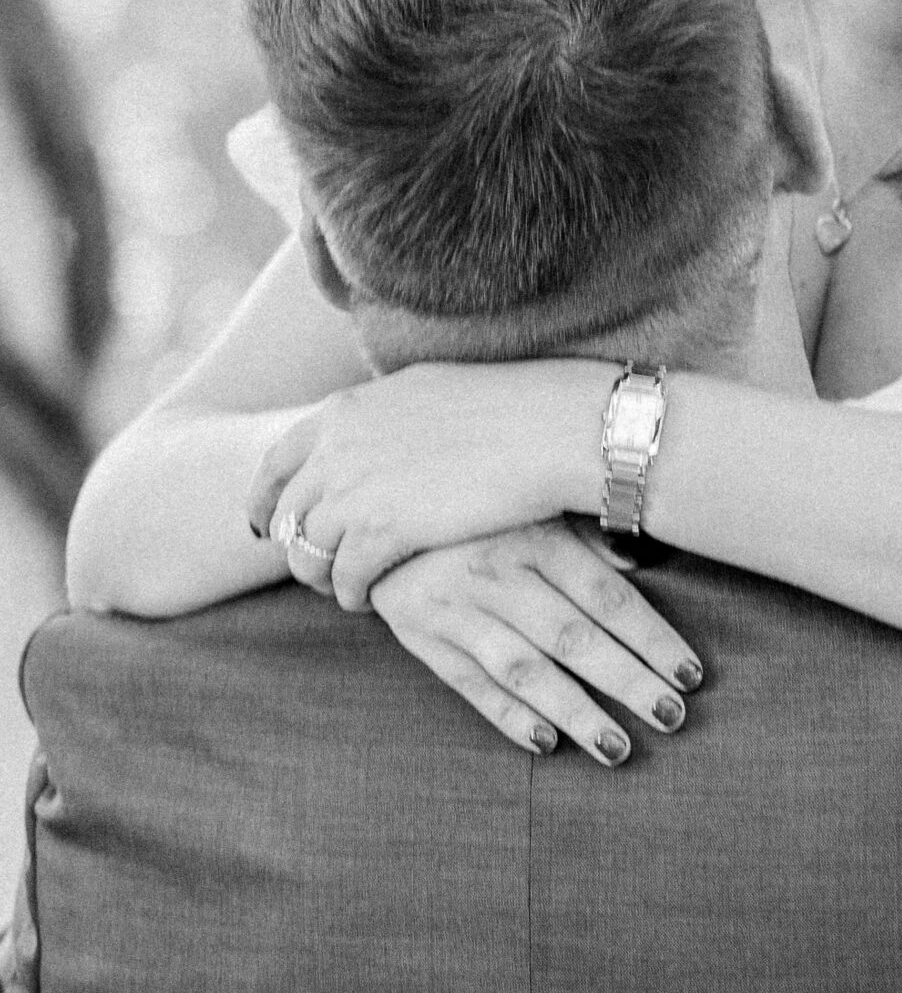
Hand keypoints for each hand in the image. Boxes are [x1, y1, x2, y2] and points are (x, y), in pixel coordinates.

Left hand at [247, 362, 597, 607]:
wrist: (546, 426)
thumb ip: (386, 416)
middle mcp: (337, 447)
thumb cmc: (507, 405)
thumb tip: (378, 431)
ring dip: (320, 576)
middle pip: (287, 511)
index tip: (265, 522)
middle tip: (307, 566)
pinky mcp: (381, 533)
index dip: (264, 496)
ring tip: (343, 588)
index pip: (278, 459)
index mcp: (346, 410)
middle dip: (291, 544)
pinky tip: (369, 601)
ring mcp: (354, 490)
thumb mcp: (427, 391)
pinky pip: (344, 579)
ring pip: (307, 552)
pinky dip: (351, 594)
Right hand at [370, 519, 703, 765]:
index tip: (692, 673)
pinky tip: (548, 744)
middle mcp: (497, 573)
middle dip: (628, 682)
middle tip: (672, 716)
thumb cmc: (472, 503)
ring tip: (619, 749)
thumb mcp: (529, 501)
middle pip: (575, 638)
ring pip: (526, 670)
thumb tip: (641, 564)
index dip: (652, 638)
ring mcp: (456, 608)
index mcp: (533, 534)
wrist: (371, 504)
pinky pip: (471, 685)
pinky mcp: (422, 636)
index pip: (607, 596)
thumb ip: (584, 533)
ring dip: (576, 712)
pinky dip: (508, 717)